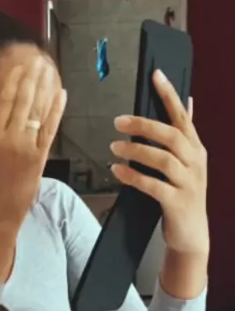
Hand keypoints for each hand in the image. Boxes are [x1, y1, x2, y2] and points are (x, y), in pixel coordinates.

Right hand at [0, 57, 66, 223]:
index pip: (6, 101)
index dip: (14, 81)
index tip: (19, 66)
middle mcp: (11, 138)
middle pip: (24, 101)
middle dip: (31, 79)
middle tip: (38, 60)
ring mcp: (28, 148)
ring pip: (39, 111)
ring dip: (44, 88)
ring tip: (48, 70)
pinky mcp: (41, 158)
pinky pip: (51, 129)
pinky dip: (56, 111)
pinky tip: (60, 94)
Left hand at [109, 70, 208, 256]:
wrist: (191, 236)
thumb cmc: (184, 196)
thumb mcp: (188, 163)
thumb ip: (184, 135)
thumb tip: (187, 101)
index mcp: (196, 149)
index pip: (183, 117)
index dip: (169, 95)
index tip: (156, 74)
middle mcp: (195, 163)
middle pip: (171, 136)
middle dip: (144, 125)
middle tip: (119, 121)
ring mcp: (188, 183)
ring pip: (163, 159)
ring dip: (136, 150)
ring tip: (114, 147)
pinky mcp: (177, 202)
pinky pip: (153, 185)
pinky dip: (133, 176)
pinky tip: (117, 170)